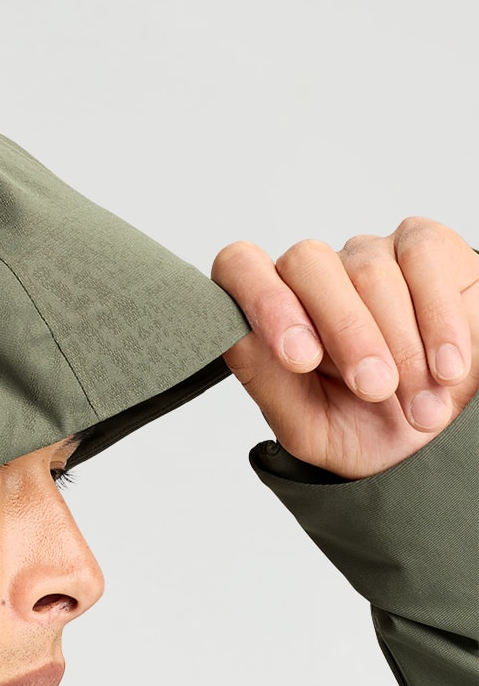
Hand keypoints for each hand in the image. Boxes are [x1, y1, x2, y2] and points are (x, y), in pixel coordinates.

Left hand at [212, 221, 478, 477]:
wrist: (431, 439)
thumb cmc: (361, 426)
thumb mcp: (307, 425)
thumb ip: (265, 381)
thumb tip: (239, 335)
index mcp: (274, 310)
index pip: (240, 268)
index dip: (263, 301)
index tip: (300, 360)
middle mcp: (315, 275)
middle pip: (308, 264)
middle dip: (345, 331)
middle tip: (373, 389)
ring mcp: (369, 254)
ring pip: (370, 271)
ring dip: (401, 347)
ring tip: (420, 405)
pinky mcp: (425, 246)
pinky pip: (423, 258)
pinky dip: (439, 320)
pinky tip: (447, 367)